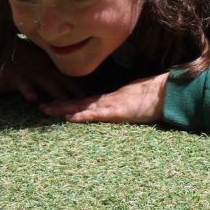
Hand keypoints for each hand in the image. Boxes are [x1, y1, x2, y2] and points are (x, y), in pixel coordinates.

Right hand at [0, 39, 81, 103]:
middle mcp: (38, 73)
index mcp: (49, 70)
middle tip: (66, 105)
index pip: (66, 80)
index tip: (87, 100)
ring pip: (26, 85)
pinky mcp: (5, 78)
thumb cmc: (30, 58)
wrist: (5, 46)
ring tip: (32, 98)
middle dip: (59, 94)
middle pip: (50, 85)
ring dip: (29, 91)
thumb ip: (62, 73)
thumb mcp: (48, 62)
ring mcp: (21, 75)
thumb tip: (83, 85)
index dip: (76, 90)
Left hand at [39, 73, 168, 123]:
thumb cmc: (156, 96)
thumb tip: (121, 108)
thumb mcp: (137, 99)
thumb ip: (126, 103)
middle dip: (60, 104)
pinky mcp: (118, 112)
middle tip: (41, 106)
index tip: (55, 102)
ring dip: (63, 109)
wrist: (168, 92)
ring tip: (45, 110)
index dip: (70, 102)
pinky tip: (69, 118)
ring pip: (82, 107)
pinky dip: (81, 116)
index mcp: (112, 97)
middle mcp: (108, 99)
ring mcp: (112, 104)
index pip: (87, 100)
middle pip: (79, 101)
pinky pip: (96, 115)